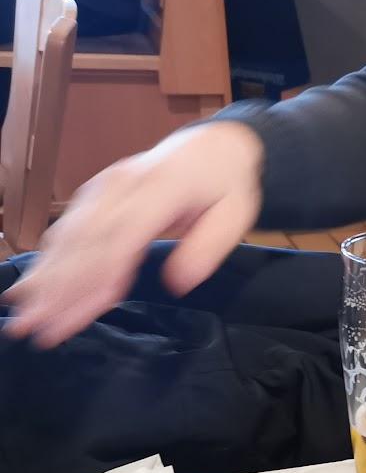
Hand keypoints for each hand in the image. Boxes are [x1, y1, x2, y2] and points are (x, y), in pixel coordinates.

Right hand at [3, 122, 263, 347]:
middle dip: (54, 289)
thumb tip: (178, 284)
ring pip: (69, 237)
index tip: (72, 316)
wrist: (215, 145)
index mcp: (160, 189)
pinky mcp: (97, 193)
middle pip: (84, 243)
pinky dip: (50, 259)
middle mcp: (123, 185)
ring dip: (44, 278)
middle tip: (30, 327)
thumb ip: (208, 248)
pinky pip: (71, 228)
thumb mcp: (236, 214)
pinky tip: (35, 285)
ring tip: (22, 315)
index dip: (93, 281)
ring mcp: (105, 187)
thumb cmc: (227, 184)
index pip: (120, 241)